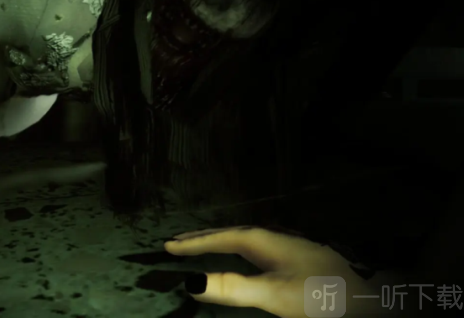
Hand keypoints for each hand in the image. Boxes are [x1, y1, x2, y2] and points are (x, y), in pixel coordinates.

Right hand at [165, 226, 397, 317]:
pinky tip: (248, 260)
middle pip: (232, 234)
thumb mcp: (274, 294)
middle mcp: (276, 239)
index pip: (221, 238)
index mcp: (265, 241)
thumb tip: (190, 281)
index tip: (166, 245)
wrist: (371, 303)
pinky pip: (258, 250)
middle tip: (176, 242)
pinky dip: (240, 252)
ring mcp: (291, 248)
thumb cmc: (320, 297)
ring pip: (247, 241)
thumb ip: (234, 287)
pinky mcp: (302, 261)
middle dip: (204, 237)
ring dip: (222, 242)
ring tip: (204, 247)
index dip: (194, 242)